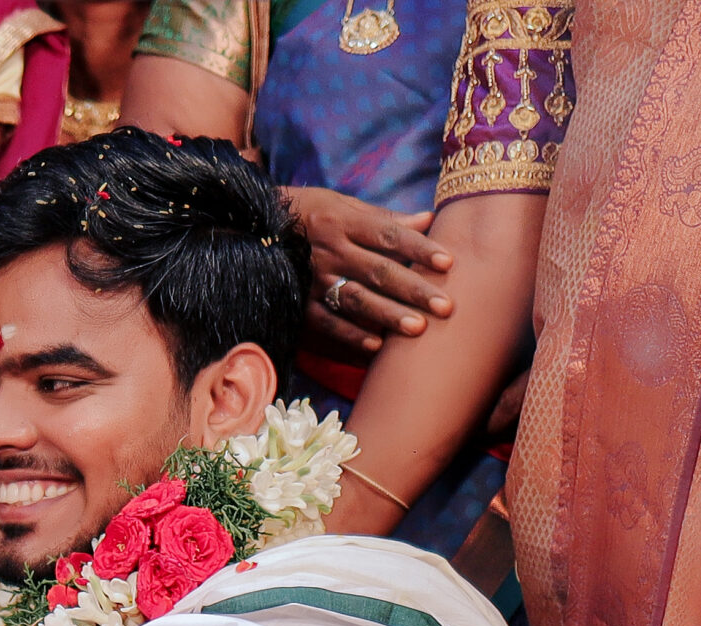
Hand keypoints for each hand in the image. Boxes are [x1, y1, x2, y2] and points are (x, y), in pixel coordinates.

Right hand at [287, 187, 453, 356]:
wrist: (252, 227)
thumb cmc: (308, 213)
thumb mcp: (342, 204)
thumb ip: (384, 217)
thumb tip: (428, 218)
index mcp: (344, 222)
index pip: (389, 235)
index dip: (419, 249)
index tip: (449, 263)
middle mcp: (331, 250)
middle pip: (379, 271)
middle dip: (414, 290)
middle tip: (446, 306)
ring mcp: (313, 278)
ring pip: (356, 299)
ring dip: (388, 315)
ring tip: (419, 329)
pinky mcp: (298, 302)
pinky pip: (326, 321)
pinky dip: (351, 334)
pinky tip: (376, 346)